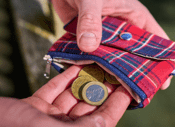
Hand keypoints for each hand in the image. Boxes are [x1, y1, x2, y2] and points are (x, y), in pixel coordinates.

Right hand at [0, 66, 131, 126]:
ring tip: (98, 63)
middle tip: (114, 68)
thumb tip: (104, 123)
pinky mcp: (36, 106)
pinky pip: (55, 89)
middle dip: (102, 86)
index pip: (104, 119)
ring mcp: (49, 118)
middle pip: (90, 104)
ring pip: (73, 94)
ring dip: (85, 78)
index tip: (128, 86)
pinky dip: (66, 77)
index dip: (118, 103)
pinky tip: (77, 65)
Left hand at [49, 0, 170, 89]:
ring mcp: (107, 35)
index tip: (164, 82)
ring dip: (112, 71)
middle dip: (135, 72)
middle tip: (135, 94)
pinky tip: (90, 78)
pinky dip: (93, 65)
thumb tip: (90, 47)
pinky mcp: (91, 38)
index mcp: (135, 17)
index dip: (163, 60)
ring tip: (112, 91)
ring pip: (114, 58)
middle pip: (135, 55)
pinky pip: (95, 55)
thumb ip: (91, 20)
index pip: (156, 41)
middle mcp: (124, 29)